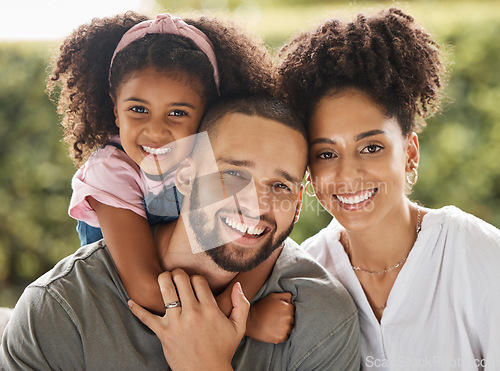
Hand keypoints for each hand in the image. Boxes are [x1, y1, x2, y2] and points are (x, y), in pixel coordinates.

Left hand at [129, 269, 249, 370]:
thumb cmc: (223, 350)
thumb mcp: (238, 328)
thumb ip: (241, 304)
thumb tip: (238, 285)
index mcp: (210, 309)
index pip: (198, 280)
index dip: (195, 277)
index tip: (194, 282)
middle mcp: (192, 312)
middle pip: (181, 280)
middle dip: (178, 273)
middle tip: (176, 275)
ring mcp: (176, 322)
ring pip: (165, 291)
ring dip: (163, 280)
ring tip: (163, 279)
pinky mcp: (163, 333)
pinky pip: (147, 318)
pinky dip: (137, 309)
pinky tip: (131, 300)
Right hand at [245, 292, 294, 343]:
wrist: (250, 322)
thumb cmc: (261, 308)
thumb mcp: (272, 296)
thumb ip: (285, 296)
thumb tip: (291, 300)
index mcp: (287, 307)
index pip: (292, 310)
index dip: (285, 310)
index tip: (278, 312)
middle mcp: (288, 318)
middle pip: (292, 319)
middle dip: (285, 318)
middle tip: (275, 318)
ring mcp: (285, 329)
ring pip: (290, 328)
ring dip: (284, 327)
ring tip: (274, 325)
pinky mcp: (281, 337)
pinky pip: (286, 336)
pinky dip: (281, 334)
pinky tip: (274, 331)